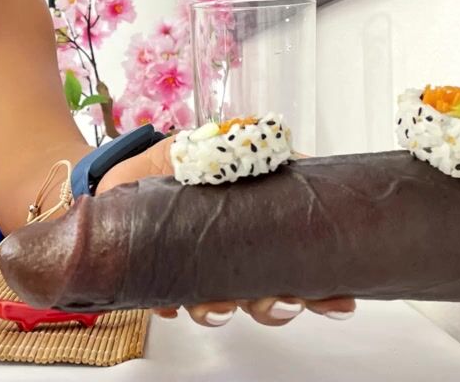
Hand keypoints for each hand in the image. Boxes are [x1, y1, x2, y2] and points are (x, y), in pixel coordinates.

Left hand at [95, 136, 357, 326]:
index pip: (298, 269)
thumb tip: (305, 160)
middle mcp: (233, 260)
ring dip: (222, 310)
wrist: (123, 172)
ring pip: (221, 307)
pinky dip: (172, 303)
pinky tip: (170, 299)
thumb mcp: (224, 148)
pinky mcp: (161, 279)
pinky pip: (170, 303)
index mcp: (257, 234)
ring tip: (216, 303)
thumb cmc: (180, 163)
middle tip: (280, 300)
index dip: (321, 292)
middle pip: (267, 299)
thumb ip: (262, 154)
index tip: (336, 300)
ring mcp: (199, 273)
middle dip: (277, 306)